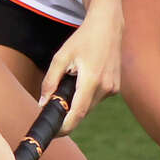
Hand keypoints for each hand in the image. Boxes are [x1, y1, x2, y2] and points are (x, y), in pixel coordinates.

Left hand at [40, 13, 120, 134]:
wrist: (108, 27)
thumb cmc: (83, 39)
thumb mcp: (61, 57)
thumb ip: (50, 81)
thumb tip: (43, 103)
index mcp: (92, 80)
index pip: (78, 113)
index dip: (65, 127)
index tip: (54, 133)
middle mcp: (106, 87)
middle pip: (83, 111)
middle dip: (68, 112)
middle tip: (53, 105)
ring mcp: (113, 88)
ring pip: (90, 105)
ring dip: (78, 102)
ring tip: (72, 81)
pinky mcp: (116, 87)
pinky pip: (97, 98)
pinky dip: (87, 95)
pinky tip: (84, 78)